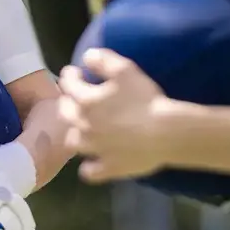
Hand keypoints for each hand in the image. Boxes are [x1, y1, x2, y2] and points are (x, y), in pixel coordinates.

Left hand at [58, 48, 171, 183]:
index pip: (68, 85)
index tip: (72, 72)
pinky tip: (92, 163)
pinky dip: (88, 168)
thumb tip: (86, 56)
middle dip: (66, 102)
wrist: (165, 132)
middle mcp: (84, 125)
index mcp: (85, 101)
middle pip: (65, 113)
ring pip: (74, 142)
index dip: (69, 76)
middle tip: (73, 98)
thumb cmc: (145, 99)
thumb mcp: (124, 69)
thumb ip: (102, 60)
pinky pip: (90, 172)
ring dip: (75, 134)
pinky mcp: (108, 167)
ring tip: (82, 129)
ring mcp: (94, 149)